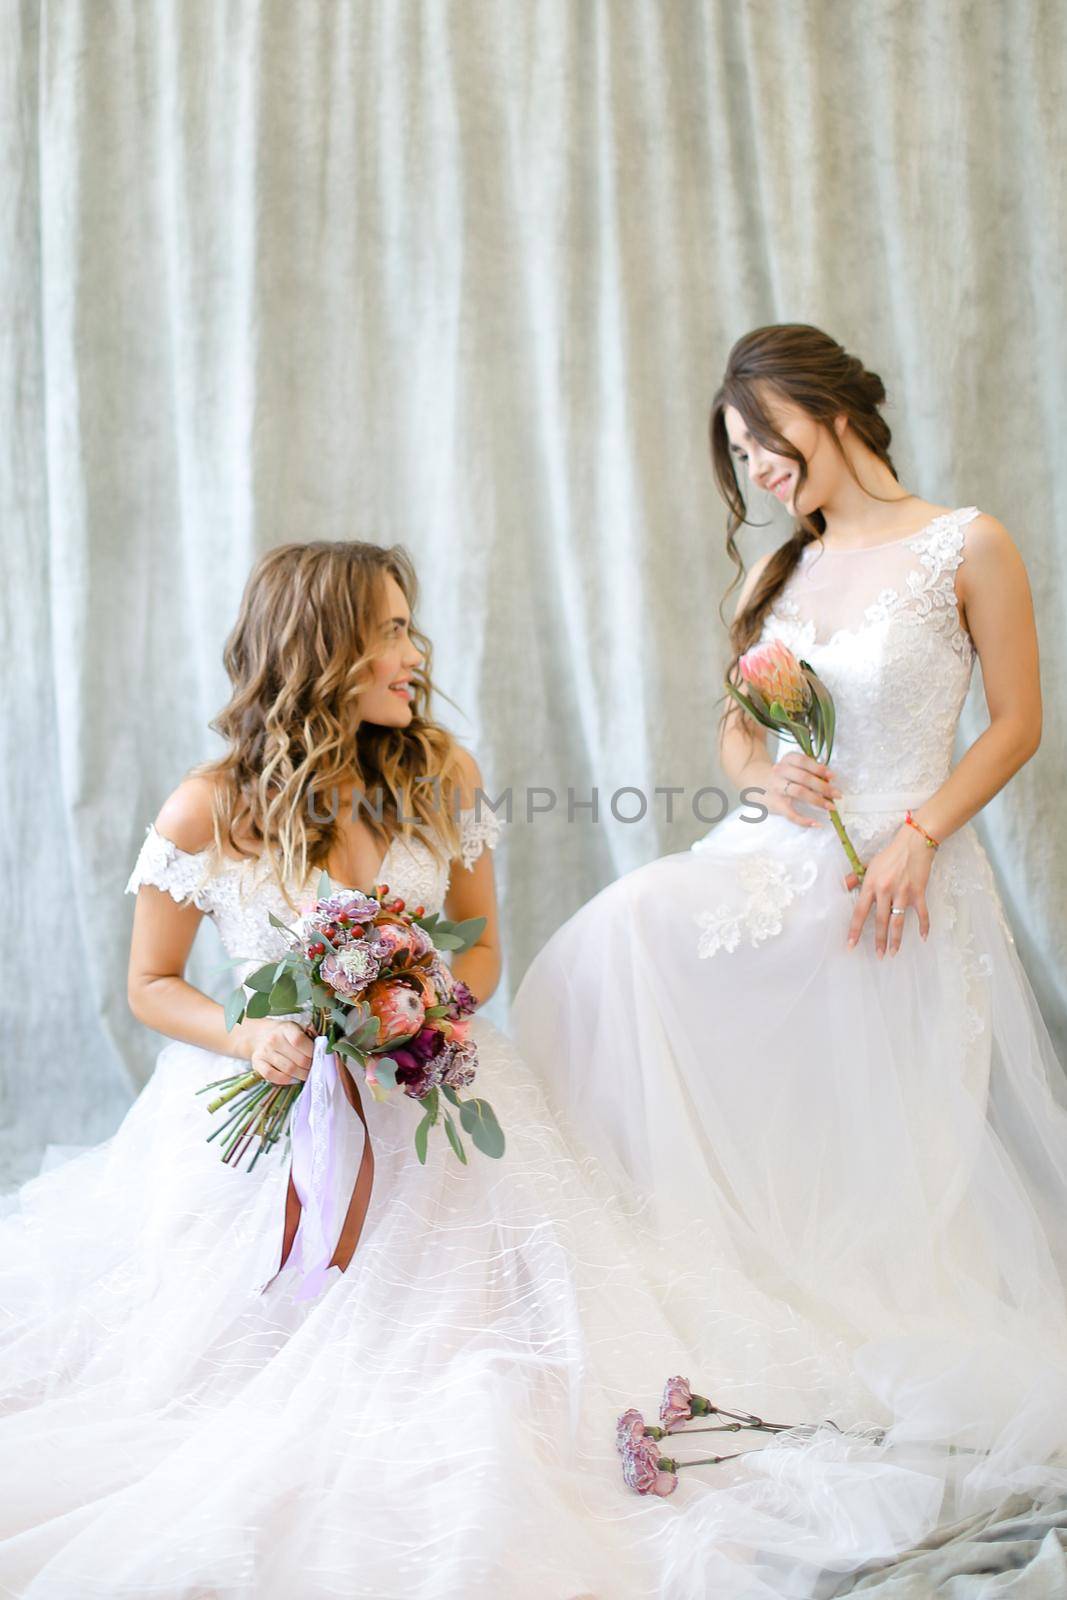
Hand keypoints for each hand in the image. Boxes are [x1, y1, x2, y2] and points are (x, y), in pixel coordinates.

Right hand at [235, 1017, 315, 1085]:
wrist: (260, 1035)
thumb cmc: (285, 1033)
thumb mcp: (298, 1028)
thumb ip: (311, 1035)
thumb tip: (324, 1046)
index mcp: (286, 1028)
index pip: (299, 1041)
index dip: (312, 1052)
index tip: (318, 1056)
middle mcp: (273, 1039)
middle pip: (298, 1059)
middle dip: (310, 1067)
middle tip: (315, 1069)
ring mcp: (264, 1052)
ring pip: (288, 1070)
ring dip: (301, 1075)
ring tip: (306, 1074)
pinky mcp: (257, 1064)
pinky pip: (274, 1077)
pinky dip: (286, 1080)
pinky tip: (293, 1078)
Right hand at [754, 752, 841, 829]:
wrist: (755, 784)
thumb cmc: (782, 776)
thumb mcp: (792, 767)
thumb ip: (809, 771)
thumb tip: (829, 781)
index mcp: (786, 760)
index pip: (803, 761)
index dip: (819, 768)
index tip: (832, 776)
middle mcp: (780, 772)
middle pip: (803, 777)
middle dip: (823, 786)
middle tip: (837, 794)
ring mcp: (776, 788)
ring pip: (799, 792)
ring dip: (817, 800)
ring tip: (830, 806)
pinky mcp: (775, 804)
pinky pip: (790, 814)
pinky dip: (804, 820)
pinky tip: (816, 823)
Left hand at [843, 827, 932, 955]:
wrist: (913, 843)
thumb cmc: (890, 855)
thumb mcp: (869, 865)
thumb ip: (856, 878)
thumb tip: (844, 885)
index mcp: (871, 885)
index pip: (860, 912)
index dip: (854, 930)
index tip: (850, 944)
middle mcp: (885, 891)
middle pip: (880, 921)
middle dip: (878, 941)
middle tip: (878, 956)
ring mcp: (903, 893)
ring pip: (898, 921)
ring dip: (896, 939)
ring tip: (893, 953)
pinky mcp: (918, 892)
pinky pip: (922, 913)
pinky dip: (924, 926)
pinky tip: (923, 938)